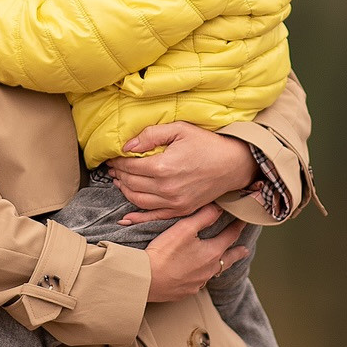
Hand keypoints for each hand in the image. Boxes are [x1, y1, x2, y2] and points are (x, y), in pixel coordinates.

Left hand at [111, 122, 258, 220]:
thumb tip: (126, 146)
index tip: (112, 157)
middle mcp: (166, 188)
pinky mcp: (181, 210)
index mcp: (164, 166)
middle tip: (113, 167)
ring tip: (119, 180)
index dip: (117, 161)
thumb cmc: (207, 144)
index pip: (129, 166)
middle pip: (131, 183)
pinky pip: (153, 216)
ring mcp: (174, 202)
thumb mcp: (180, 129)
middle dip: (118, 174)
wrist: (233, 164)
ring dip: (124, 190)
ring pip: (137, 200)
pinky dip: (137, 217)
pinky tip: (125, 216)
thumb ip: (151, 135)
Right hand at [143, 204, 247, 302]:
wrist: (146, 279)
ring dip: (218, 266)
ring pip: (213, 272)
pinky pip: (198, 283)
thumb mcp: (185, 228)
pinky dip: (200, 276)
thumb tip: (219, 208)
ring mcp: (197, 283)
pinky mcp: (185, 291)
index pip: (230, 236)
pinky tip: (196, 275)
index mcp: (212, 253)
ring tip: (220, 263)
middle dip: (237, 253)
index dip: (238, 227)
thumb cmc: (164, 253)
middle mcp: (209, 270)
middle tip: (245, 250)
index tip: (244, 221)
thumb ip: (204, 216)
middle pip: (228, 260)